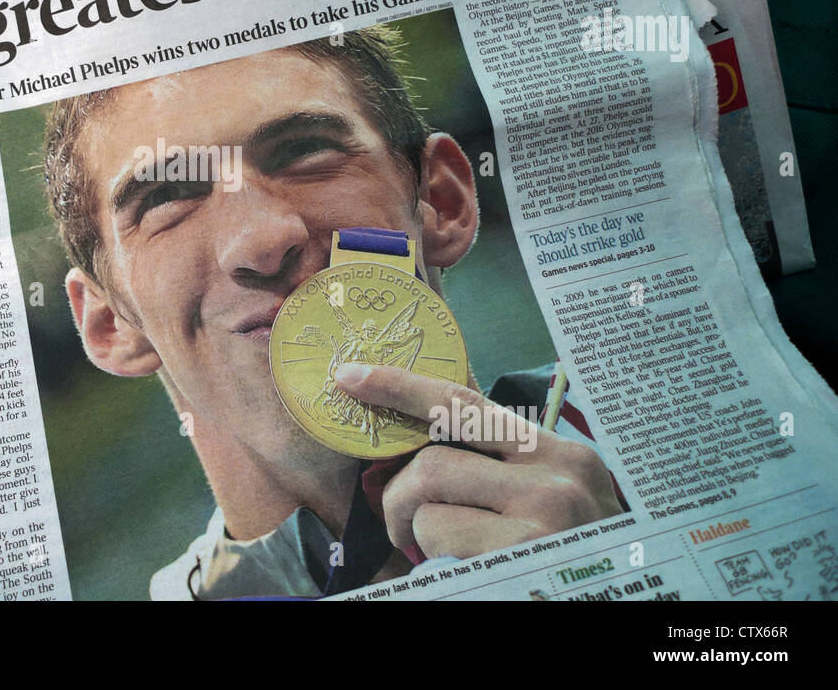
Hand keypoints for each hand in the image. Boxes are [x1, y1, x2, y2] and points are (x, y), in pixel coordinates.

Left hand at [335, 363, 622, 559]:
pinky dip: (431, 560)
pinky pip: (437, 541)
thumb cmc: (575, 560)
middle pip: (434, 461)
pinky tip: (463, 573)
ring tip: (441, 557)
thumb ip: (502, 472)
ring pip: (428, 504)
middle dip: (399, 496)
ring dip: (417, 535)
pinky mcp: (521, 554)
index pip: (466, 404)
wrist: (629, 604)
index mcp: (563, 454)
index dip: (401, 386)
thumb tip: (417, 457)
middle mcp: (557, 477)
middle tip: (400, 525)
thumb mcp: (557, 505)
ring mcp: (543, 517)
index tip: (351, 375)